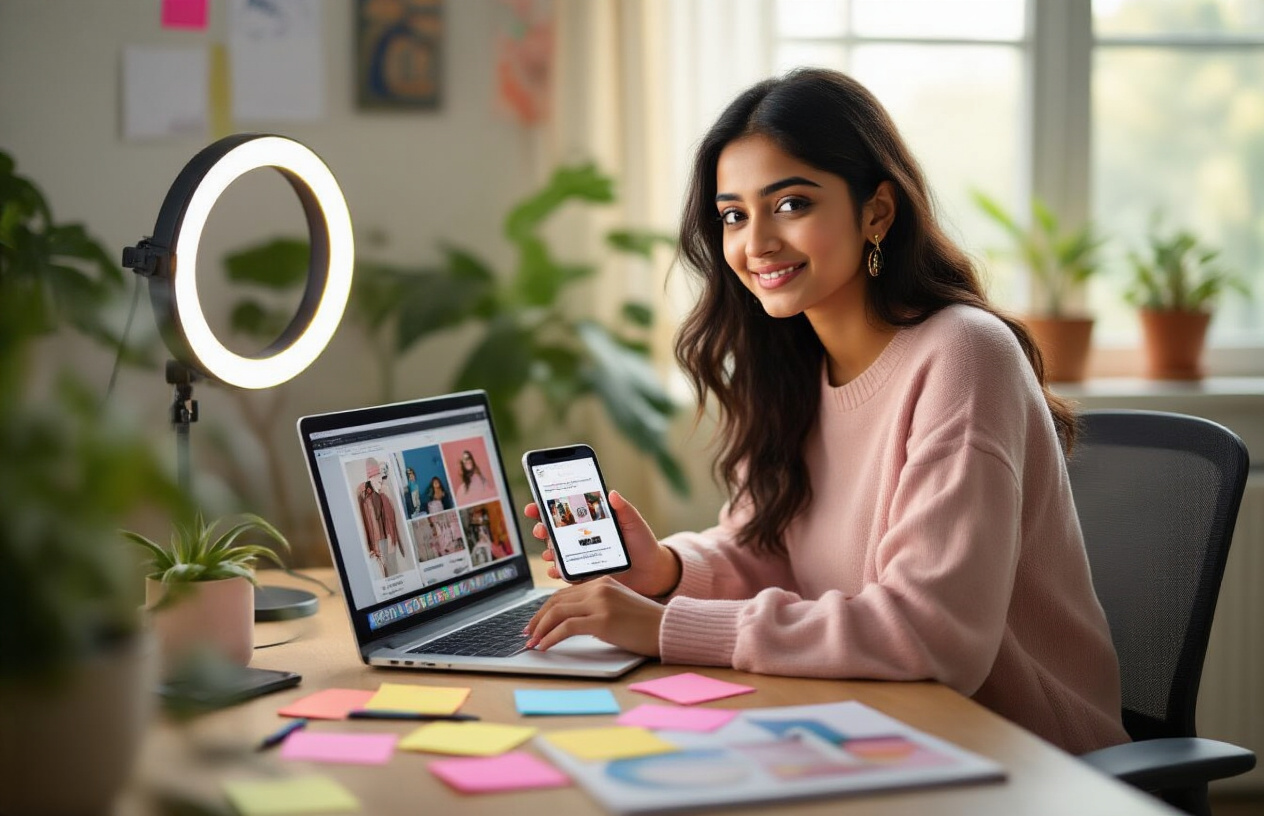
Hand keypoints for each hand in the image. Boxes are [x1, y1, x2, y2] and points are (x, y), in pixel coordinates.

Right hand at [523, 490, 679, 596]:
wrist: (652, 572)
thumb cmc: (643, 544)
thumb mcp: (635, 523)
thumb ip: (623, 509)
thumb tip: (612, 493)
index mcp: (590, 520)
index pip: (564, 510)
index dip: (545, 506)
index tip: (534, 505)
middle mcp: (581, 536)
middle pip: (553, 530)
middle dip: (542, 528)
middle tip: (541, 529)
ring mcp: (581, 555)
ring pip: (556, 551)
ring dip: (548, 551)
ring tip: (550, 551)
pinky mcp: (584, 573)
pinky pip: (566, 572)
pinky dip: (557, 571)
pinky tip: (556, 570)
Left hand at [525, 576, 663, 655]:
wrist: (667, 628)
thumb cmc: (645, 623)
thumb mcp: (617, 605)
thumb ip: (596, 606)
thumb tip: (569, 621)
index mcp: (602, 582)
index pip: (564, 593)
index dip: (545, 608)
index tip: (536, 622)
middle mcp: (599, 588)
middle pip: (556, 601)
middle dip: (538, 619)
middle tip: (528, 633)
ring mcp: (600, 603)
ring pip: (557, 612)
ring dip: (541, 629)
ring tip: (533, 642)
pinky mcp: (602, 620)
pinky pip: (566, 627)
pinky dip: (550, 638)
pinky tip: (544, 646)